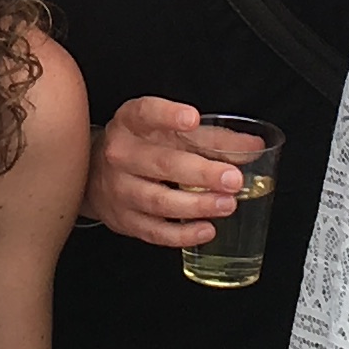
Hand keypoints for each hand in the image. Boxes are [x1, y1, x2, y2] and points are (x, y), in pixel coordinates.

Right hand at [85, 97, 250, 250]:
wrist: (93, 174)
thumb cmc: (141, 147)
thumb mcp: (169, 132)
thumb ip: (213, 139)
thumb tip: (255, 147)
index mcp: (130, 123)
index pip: (145, 114)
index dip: (168, 115)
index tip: (192, 119)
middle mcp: (120, 155)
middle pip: (161, 164)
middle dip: (201, 173)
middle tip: (233, 179)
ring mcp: (119, 190)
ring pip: (159, 201)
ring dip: (197, 205)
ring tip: (227, 204)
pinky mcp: (124, 220)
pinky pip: (155, 231)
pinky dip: (183, 234)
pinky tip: (207, 230)